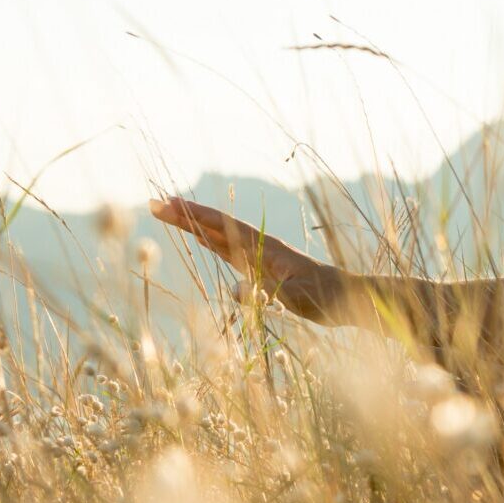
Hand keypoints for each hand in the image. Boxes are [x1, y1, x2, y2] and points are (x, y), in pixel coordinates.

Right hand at [149, 197, 335, 318]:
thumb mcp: (296, 298)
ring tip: (168, 213)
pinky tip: (200, 238)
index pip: (222, 225)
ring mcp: (259, 255)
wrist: (348, 297)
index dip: (194, 215)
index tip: (168, 204)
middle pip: (215, 225)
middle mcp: (258, 245)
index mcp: (264, 246)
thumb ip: (268, 295)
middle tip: (155, 204)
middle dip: (185, 215)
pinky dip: (210, 241)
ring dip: (194, 225)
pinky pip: (229, 251)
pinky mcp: (261, 268)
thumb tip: (235, 291)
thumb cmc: (326, 297)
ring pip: (219, 235)